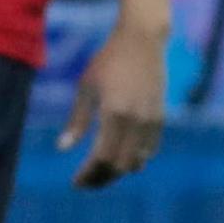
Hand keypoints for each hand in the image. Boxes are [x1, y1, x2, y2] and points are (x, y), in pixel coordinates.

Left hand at [59, 21, 168, 188]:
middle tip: (86, 182)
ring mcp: (152, 120)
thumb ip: (77, 121)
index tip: (75, 182)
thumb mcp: (86, 88)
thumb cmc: (107, 61)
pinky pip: (149, 150)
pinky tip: (118, 159)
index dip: (89, 174)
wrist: (142, 40)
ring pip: (137, 161)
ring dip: (118, 171)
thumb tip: (62, 148)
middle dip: (102, 178)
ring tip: (99, 173)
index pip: (102, 158)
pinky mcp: (161, 117)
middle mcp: (136, 121)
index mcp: (114, 113)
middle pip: (120, 165)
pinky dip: (134, 159)